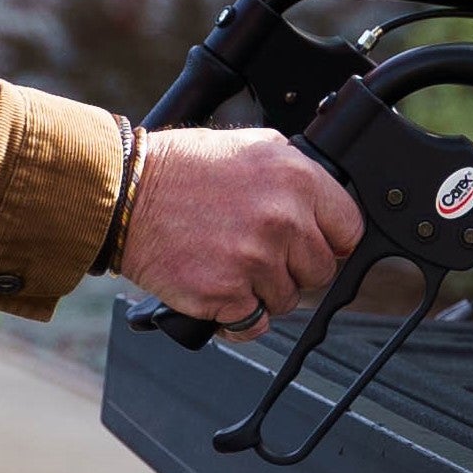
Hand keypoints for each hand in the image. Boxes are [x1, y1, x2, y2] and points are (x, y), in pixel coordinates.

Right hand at [121, 123, 361, 329]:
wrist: (123, 194)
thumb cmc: (180, 170)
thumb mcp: (250, 147)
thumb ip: (294, 177)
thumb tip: (325, 206)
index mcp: (296, 179)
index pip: (349, 230)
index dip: (329, 240)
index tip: (310, 244)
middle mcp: (283, 220)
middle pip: (320, 272)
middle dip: (293, 268)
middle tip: (258, 253)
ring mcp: (255, 260)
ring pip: (287, 300)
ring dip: (262, 292)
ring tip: (230, 264)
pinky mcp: (226, 294)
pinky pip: (254, 324)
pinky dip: (237, 317)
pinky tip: (219, 290)